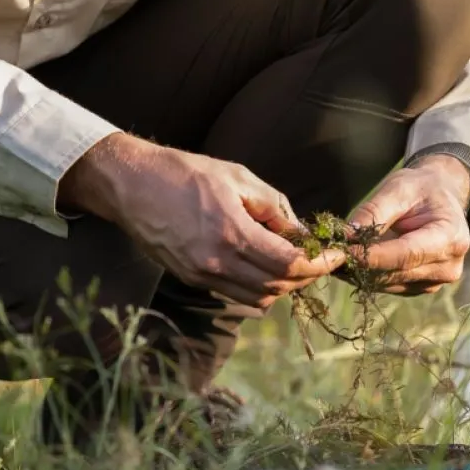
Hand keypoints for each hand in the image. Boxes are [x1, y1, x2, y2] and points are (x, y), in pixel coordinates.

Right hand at [58, 133, 343, 308]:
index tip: (336, 255)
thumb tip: (302, 233)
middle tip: (318, 257)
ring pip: (257, 297)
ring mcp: (202, 275)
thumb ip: (274, 208)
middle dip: (305, 275)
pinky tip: (262, 265)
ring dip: (282, 284)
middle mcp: (217, 262)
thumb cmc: (186, 172)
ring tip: (292, 261)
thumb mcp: (238, 177)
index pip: (289, 265)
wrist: (132, 185)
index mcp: (232, 233)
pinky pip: (235, 294)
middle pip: (277, 286)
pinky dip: (257, 287)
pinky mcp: (191, 279)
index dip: (320, 264)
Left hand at [347, 153, 469, 295]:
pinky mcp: (420, 287)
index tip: (343, 252)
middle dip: (361, 264)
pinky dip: (367, 274)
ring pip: (388, 282)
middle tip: (329, 254)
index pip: (407, 254)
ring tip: (335, 256)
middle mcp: (448, 266)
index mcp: (451, 238)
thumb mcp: (399, 188)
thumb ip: (374, 212)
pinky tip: (351, 261)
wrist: (440, 198)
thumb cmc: (421, 188)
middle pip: (396, 272)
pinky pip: (389, 285)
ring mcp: (435, 282)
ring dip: (360, 272)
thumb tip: (346, 235)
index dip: (373, 256)